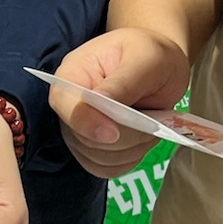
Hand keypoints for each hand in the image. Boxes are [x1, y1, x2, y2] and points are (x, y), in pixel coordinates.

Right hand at [49, 27, 191, 177]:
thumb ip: (124, 81)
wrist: (158, 66)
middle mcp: (69, 105)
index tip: (113, 132)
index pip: (64, 104)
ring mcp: (78, 130)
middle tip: (150, 120)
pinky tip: (142, 140)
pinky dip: (129, 160)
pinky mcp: (92, 150)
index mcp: (72, 74)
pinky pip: (106, 169)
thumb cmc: (150, 54)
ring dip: (132, 148)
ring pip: (97, 158)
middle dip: (124, 136)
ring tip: (149, 125)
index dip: (85, 122)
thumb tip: (102, 102)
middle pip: (84, 139)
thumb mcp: (146, 58)